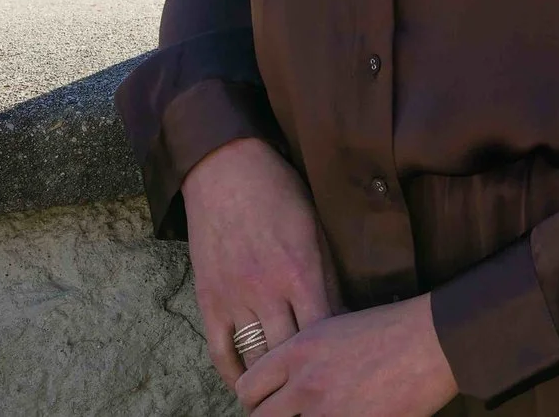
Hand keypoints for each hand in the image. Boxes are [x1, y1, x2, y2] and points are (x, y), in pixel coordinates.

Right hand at [181, 137, 338, 390]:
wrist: (226, 172)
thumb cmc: (280, 193)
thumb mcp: (315, 229)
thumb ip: (326, 273)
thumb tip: (342, 312)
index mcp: (303, 271)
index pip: (326, 328)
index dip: (337, 349)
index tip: (348, 360)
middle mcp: (269, 291)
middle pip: (292, 349)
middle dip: (308, 369)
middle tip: (321, 380)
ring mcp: (236, 298)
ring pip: (258, 356)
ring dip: (274, 375)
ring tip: (289, 386)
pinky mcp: (209, 301)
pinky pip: (221, 351)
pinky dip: (235, 373)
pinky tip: (248, 384)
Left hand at [236, 297, 456, 416]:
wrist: (438, 338)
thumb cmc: (395, 326)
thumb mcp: (338, 326)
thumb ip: (305, 354)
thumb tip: (290, 377)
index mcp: (298, 352)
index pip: (247, 388)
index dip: (255, 400)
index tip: (268, 402)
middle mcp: (305, 384)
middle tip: (291, 414)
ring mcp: (329, 412)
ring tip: (327, 411)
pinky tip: (353, 414)